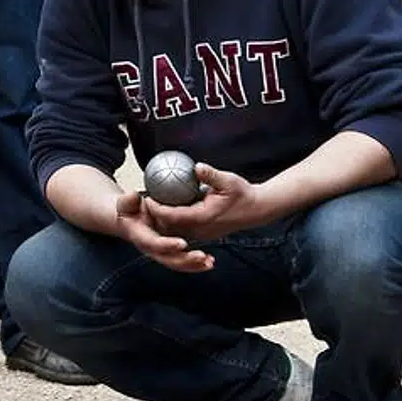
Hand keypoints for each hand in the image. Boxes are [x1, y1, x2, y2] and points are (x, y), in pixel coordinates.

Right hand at [115, 187, 214, 272]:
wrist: (128, 221)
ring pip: (178, 264)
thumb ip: (128, 200)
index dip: (168, 245)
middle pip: (169, 260)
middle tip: (202, 256)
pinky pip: (183, 261)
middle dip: (186, 260)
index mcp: (141, 238)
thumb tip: (134, 195)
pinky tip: (210, 262)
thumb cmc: (128, 211)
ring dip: (194, 265)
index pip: (155, 244)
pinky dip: (196, 264)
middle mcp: (151, 250)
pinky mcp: (170, 253)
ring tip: (209, 262)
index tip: (183, 243)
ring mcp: (161, 253)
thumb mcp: (125, 203)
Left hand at [143, 162, 268, 243]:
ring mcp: (203, 233)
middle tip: (143, 200)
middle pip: (169, 226)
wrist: (258, 210)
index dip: (156, 208)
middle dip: (155, 216)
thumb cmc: (243, 194)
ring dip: (163, 219)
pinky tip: (168, 207)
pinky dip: (173, 221)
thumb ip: (210, 175)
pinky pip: (184, 229)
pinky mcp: (205, 233)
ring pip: (176, 230)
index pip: (172, 216)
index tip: (146, 197)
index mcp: (203, 218)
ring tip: (151, 204)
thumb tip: (196, 166)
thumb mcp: (228, 181)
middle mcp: (201, 229)